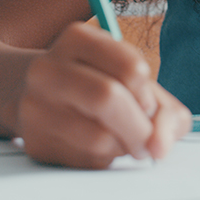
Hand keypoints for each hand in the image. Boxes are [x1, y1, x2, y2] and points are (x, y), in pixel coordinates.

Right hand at [16, 22, 191, 167]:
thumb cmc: (100, 86)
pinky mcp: (34, 142)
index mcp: (77, 38)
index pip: (130, 67)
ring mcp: (34, 106)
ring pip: (98, 137)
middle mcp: (47, 68)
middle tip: (147, 141)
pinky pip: (83, 161)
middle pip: (107, 98)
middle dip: (140, 128)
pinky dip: (104, 161)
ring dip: (123, 147)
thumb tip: (160, 148)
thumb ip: (166, 111)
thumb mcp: (135, 83)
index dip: (148, 95)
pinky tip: (98, 148)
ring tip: (120, 139)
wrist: (38, 97)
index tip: (147, 105)